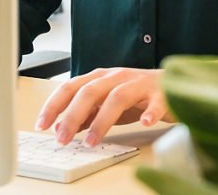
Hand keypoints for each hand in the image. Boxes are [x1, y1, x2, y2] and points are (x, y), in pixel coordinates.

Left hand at [34, 67, 173, 146]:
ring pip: (117, 97)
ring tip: (91, 141)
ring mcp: (139, 83)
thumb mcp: (107, 103)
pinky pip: (155, 102)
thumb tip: (62, 128)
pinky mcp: (161, 93)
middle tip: (62, 138)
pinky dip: (150, 112)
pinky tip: (144, 123)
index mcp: (102, 78)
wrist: (175, 84)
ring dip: (102, 121)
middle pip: (90, 91)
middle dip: (73, 115)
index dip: (54, 105)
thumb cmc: (138, 95)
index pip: (71, 87)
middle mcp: (118, 77)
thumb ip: (88, 113)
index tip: (41, 124)